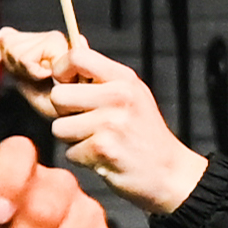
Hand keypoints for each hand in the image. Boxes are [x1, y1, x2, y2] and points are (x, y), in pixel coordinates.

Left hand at [5, 32, 205, 215]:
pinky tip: (103, 157)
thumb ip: (99, 78)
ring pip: (59, 128)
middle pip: (58, 96)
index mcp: (123, 78)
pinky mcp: (104, 149)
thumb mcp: (131, 95)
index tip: (66, 85)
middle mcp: (118, 96)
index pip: (76, 56)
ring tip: (97, 141)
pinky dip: (82, 159)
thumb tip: (64, 54)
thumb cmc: (143, 134)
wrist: (169, 172)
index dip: (61, 70)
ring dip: (72, 139)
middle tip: (84, 122)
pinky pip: (70, 152)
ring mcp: (111, 122)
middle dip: (63, 113)